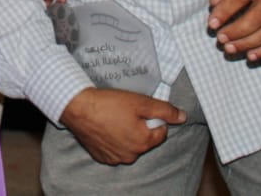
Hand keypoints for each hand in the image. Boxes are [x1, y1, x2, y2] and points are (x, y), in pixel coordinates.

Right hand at [60, 87, 185, 164]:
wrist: (78, 108)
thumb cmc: (108, 104)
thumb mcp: (140, 102)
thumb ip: (164, 110)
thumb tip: (182, 117)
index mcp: (143, 142)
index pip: (161, 132)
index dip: (153, 119)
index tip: (140, 109)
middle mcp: (130, 155)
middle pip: (145, 140)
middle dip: (139, 127)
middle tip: (126, 112)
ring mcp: (115, 158)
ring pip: (129, 146)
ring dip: (126, 134)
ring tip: (114, 118)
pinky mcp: (102, 157)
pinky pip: (114, 149)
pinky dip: (113, 140)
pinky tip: (106, 127)